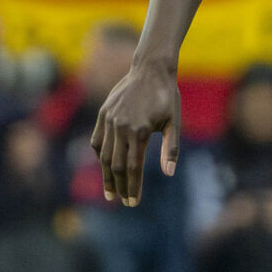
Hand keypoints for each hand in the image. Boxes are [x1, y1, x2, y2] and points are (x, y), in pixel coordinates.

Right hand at [92, 55, 180, 204]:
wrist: (150, 69)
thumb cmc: (166, 96)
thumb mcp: (174, 122)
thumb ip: (171, 148)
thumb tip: (169, 174)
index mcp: (139, 131)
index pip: (133, 168)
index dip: (133, 187)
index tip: (133, 203)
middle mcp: (121, 127)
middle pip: (116, 165)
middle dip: (119, 187)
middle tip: (122, 202)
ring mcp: (109, 120)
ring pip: (103, 155)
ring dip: (106, 176)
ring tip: (110, 192)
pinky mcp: (103, 113)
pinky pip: (97, 140)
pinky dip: (100, 155)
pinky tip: (105, 166)